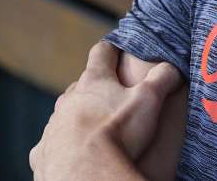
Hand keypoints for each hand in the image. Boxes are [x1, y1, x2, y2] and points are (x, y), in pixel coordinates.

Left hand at [30, 42, 183, 179]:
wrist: (85, 173)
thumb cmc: (118, 133)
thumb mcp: (149, 99)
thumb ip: (162, 78)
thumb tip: (172, 66)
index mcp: (94, 81)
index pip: (102, 53)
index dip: (112, 49)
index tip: (117, 49)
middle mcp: (69, 99)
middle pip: (81, 85)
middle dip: (95, 88)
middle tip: (112, 97)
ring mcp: (54, 125)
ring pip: (66, 114)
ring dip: (78, 116)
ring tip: (96, 128)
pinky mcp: (44, 151)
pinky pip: (52, 143)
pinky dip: (64, 144)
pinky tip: (76, 152)